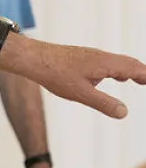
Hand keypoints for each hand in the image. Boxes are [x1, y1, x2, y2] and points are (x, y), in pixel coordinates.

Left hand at [9, 42, 145, 119]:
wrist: (32, 58)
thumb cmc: (54, 73)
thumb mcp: (81, 93)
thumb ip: (104, 103)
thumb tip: (124, 112)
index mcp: (106, 63)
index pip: (135, 68)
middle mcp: (101, 56)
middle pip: (129, 63)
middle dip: (142, 73)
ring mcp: (91, 56)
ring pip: (117, 61)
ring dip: (130, 70)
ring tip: (139, 80)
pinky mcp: (82, 58)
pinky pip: (106, 62)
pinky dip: (116, 69)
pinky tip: (112, 77)